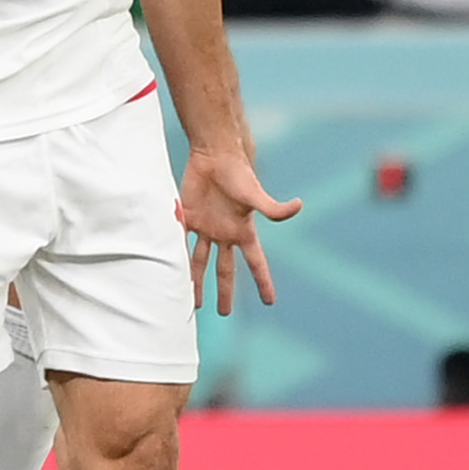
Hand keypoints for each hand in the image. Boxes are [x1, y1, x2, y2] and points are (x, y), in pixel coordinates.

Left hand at [176, 146, 298, 314]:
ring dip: (196, 281)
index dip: (264, 282)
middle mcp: (225, 234)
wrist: (214, 156)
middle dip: (225, 292)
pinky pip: (181, 241)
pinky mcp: (188, 218)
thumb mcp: (256, 194)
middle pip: (225, 270)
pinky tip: (168, 272)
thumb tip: (299, 206)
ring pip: (199, 262)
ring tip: (193, 302)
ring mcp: (206, 228)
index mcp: (244, 232)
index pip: (257, 263)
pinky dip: (176, 255)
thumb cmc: (239, 174)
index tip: (270, 301)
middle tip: (224, 313)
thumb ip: (273, 207)